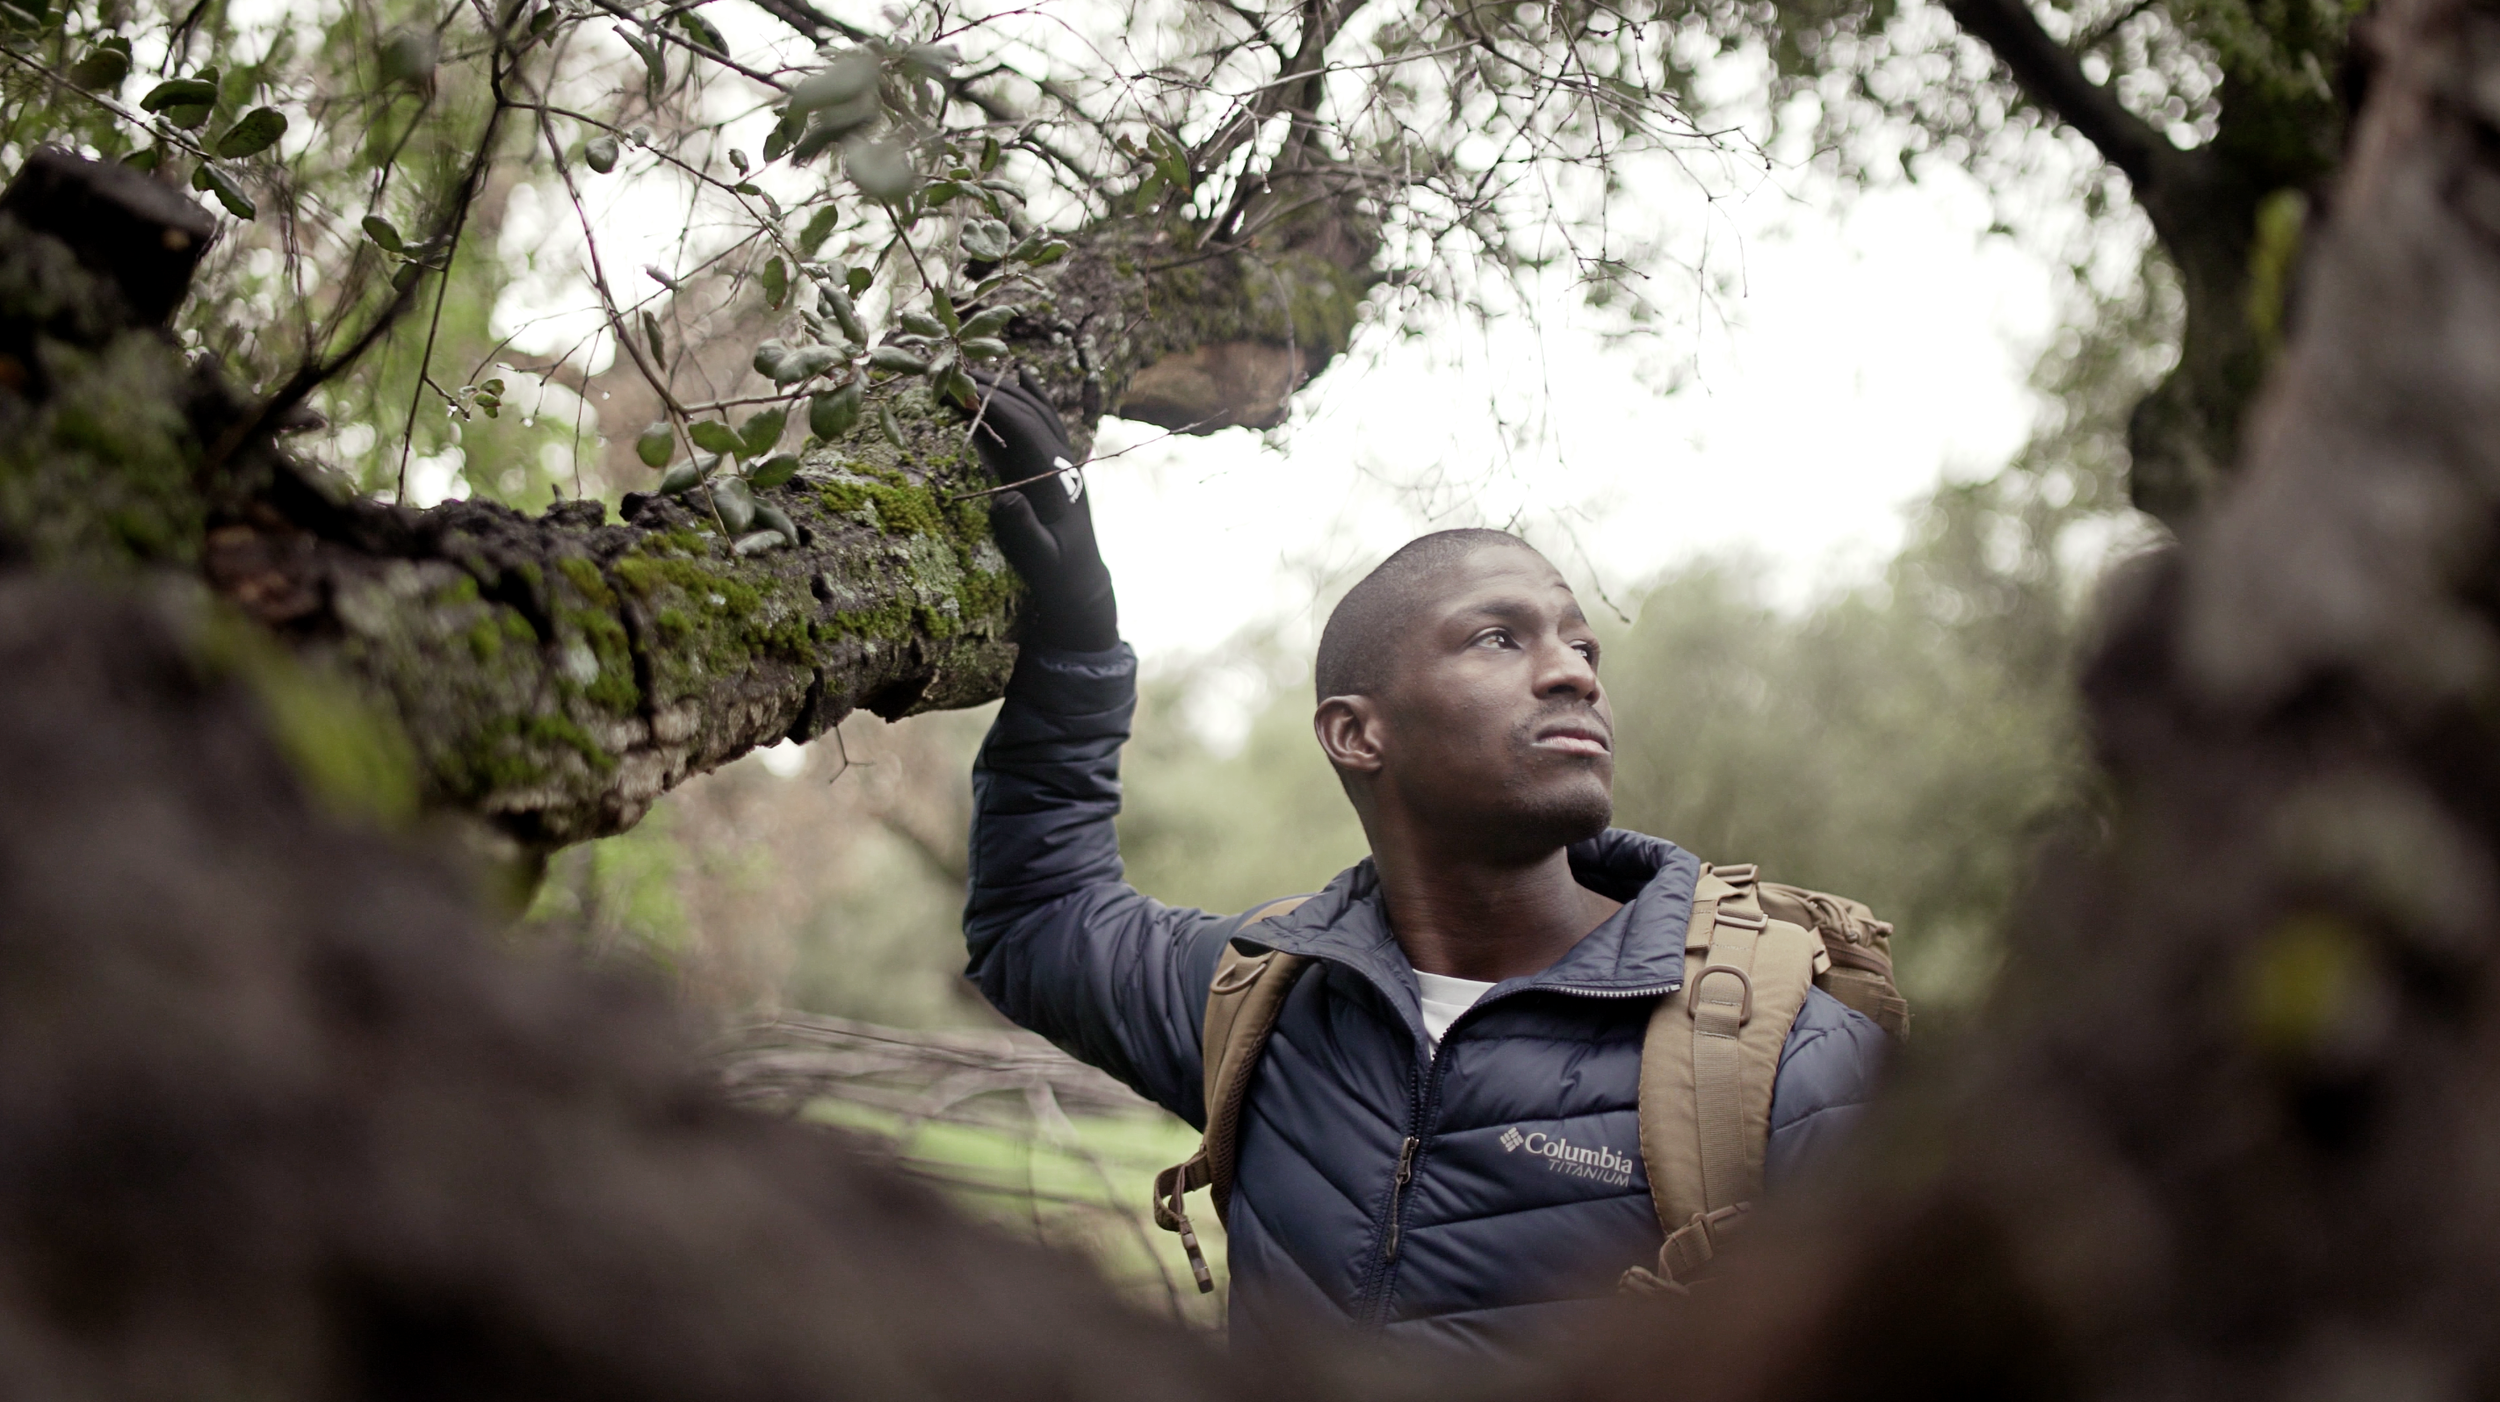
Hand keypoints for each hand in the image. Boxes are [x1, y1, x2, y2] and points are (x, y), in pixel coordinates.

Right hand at [964, 368, 1117, 652]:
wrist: (1080, 582)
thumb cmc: (1057, 575)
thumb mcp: (1040, 558)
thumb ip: (1024, 529)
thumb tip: (1004, 496)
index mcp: (1056, 481)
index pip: (1028, 431)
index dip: (998, 409)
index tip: (966, 392)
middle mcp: (1062, 464)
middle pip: (1030, 413)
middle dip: (994, 391)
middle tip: (954, 372)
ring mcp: (1060, 462)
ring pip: (1037, 413)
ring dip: (1007, 390)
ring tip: (971, 371)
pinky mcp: (1053, 466)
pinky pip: (1044, 423)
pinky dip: (1033, 397)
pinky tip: (1021, 375)